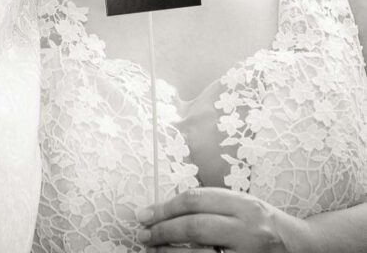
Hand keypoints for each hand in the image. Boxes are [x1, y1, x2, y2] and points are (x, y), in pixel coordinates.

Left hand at [139, 188, 309, 251]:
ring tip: (152, 251)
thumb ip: (213, 206)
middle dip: (163, 230)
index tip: (145, 214)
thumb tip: (167, 211)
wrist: (305, 249)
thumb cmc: (267, 225)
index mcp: (245, 205)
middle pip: (195, 226)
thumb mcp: (245, 206)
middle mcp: (249, 230)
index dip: (165, 207)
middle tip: (143, 233)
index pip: (196, 200)